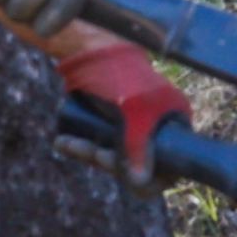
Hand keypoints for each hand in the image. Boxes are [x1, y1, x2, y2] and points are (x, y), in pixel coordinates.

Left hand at [60, 38, 183, 184]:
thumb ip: (137, 147)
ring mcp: (132, 127)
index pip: (170, 167)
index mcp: (173, 123)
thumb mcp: (133, 112)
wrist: (90, 50)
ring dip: (89, 153)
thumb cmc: (119, 76)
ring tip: (66, 143)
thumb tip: (140, 186)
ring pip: (114, 157)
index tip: (125, 173)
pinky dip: (81, 146)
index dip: (149, 177)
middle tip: (93, 153)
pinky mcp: (110, 123)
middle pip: (137, 166)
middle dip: (110, 163)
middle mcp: (156, 128)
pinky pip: (99, 145)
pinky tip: (64, 142)